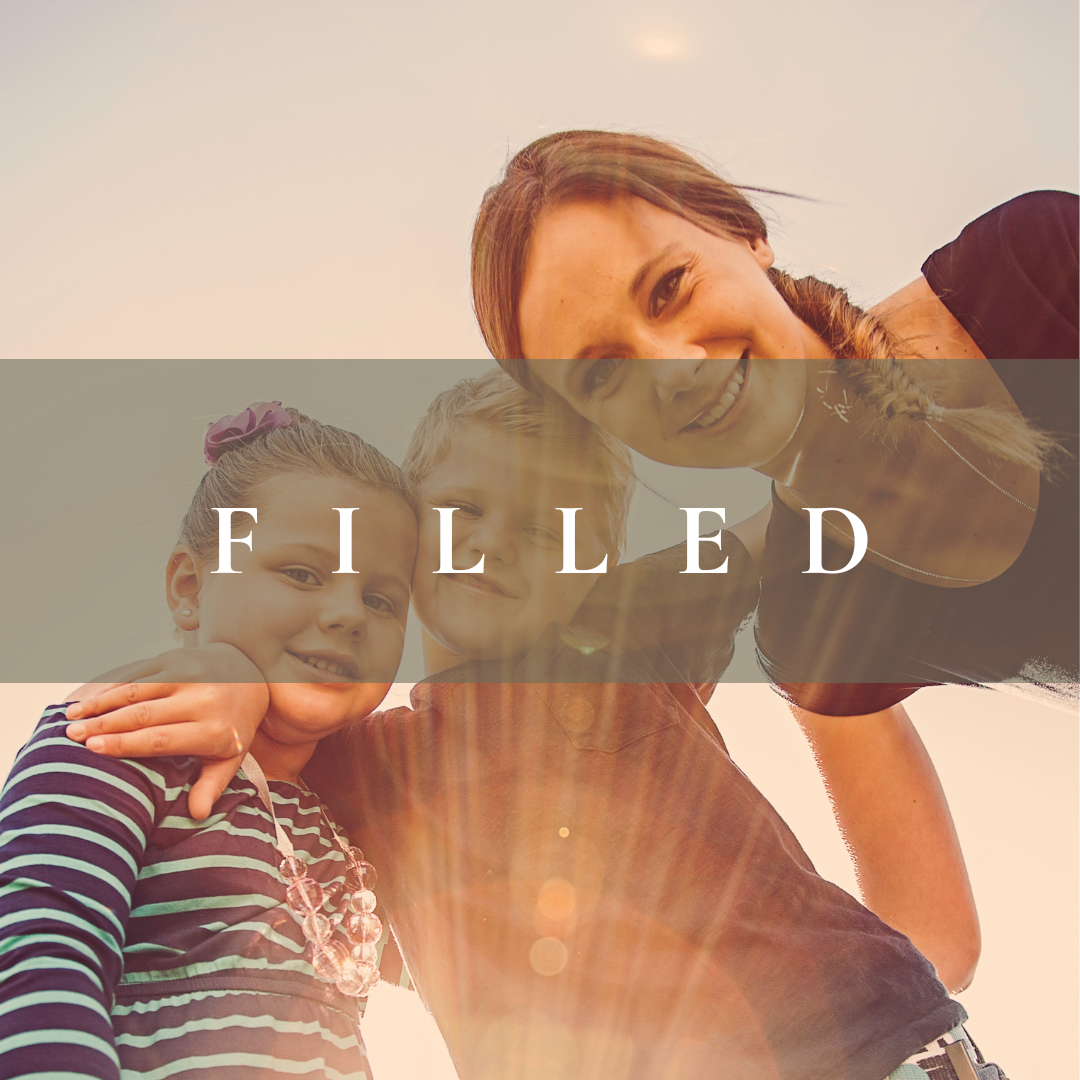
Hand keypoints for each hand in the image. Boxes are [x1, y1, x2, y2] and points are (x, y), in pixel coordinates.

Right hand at [65, 643, 268, 819]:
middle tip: (72, 736)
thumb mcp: (230, 757)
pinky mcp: (178, 658)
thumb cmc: (233, 724)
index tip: (94, 750)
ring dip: (101, 703)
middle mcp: (202, 699)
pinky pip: (140, 673)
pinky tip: (90, 699)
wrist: (252, 675)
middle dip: (104, 726)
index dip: (125, 743)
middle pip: (144, 715)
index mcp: (213, 729)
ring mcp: (190, 674)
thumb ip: (212, 785)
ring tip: (72, 717)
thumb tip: (198, 814)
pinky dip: (112, 687)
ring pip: (137, 690)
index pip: (161, 739)